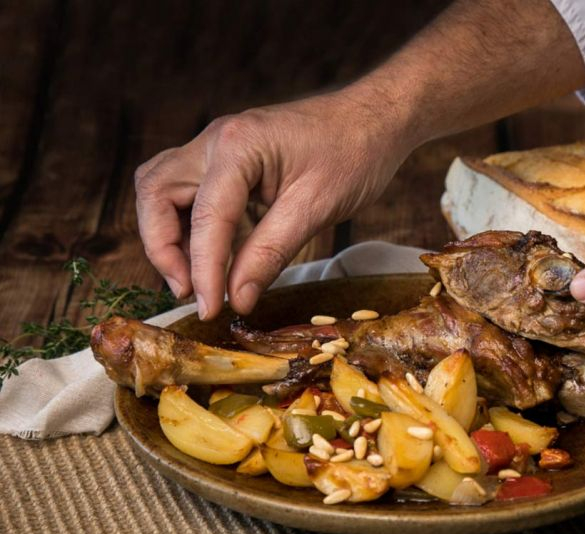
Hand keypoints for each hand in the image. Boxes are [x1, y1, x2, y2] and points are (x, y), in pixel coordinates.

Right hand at [135, 89, 414, 318]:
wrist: (376, 120)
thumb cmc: (354, 154)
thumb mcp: (316, 208)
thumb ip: (271, 253)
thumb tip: (238, 298)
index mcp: (238, 146)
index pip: (204, 218)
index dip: (204, 271)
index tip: (209, 309)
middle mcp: (216, 140)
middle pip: (155, 193)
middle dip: (163, 247)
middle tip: (189, 291)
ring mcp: (218, 147)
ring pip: (162, 190)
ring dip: (169, 236)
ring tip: (196, 279)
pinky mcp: (228, 161)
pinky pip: (190, 194)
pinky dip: (193, 227)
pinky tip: (218, 259)